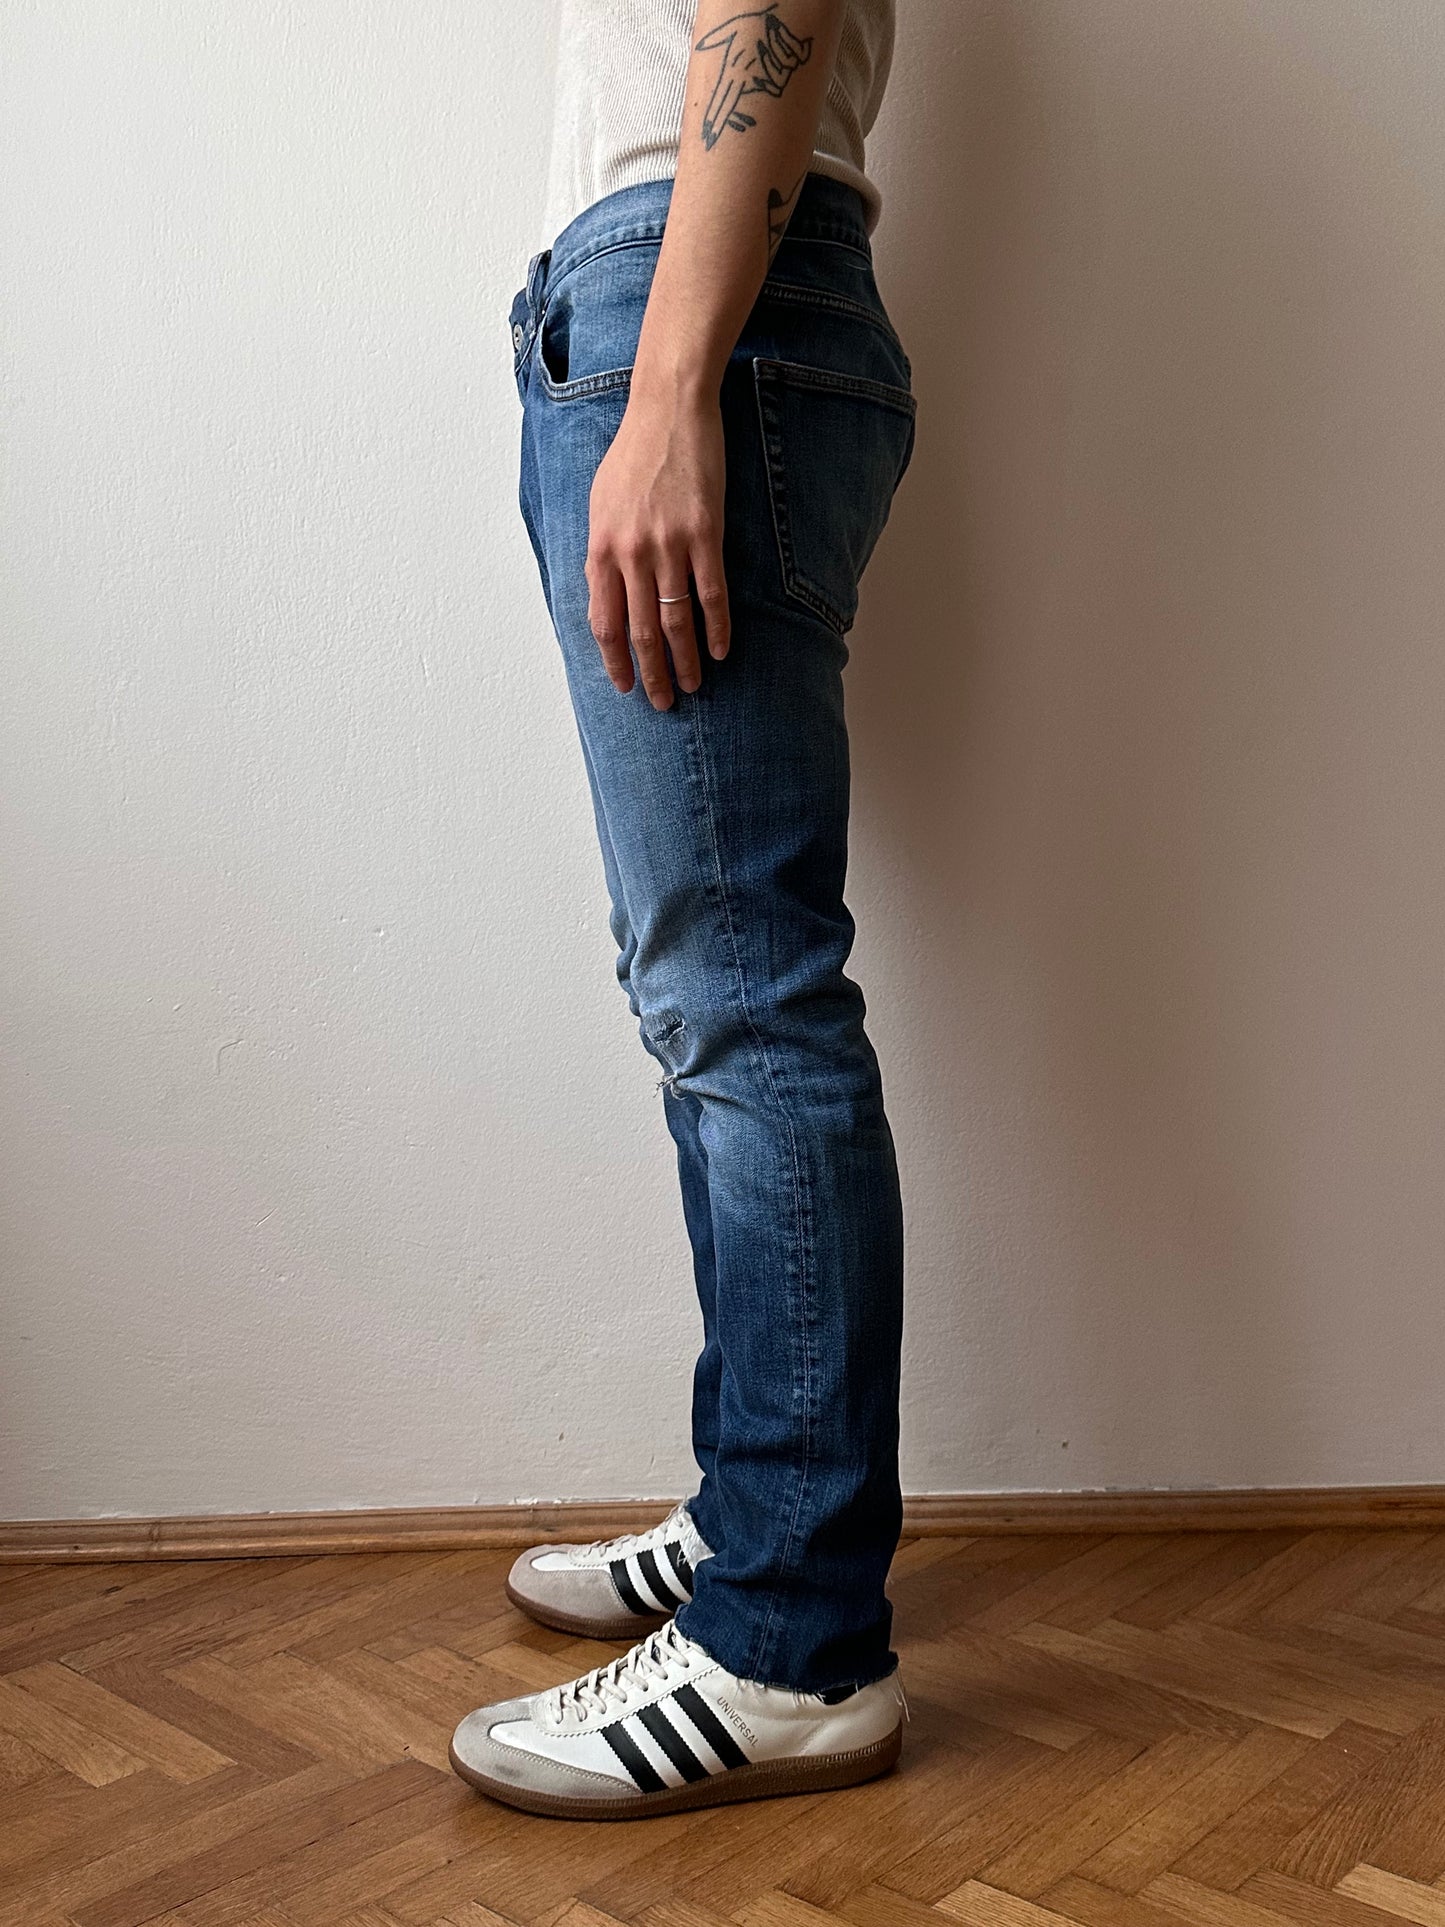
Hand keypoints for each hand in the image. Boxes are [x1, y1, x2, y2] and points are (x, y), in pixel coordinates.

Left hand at [585, 386, 731, 709]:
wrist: (668, 410)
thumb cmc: (633, 454)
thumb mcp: (600, 504)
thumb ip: (603, 552)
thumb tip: (606, 595)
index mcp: (600, 548)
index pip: (604, 622)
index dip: (615, 660)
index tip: (625, 686)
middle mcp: (630, 553)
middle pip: (640, 632)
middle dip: (652, 674)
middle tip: (664, 702)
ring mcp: (668, 546)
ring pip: (676, 621)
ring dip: (686, 660)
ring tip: (695, 685)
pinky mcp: (705, 535)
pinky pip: (711, 594)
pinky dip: (717, 628)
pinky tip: (722, 650)